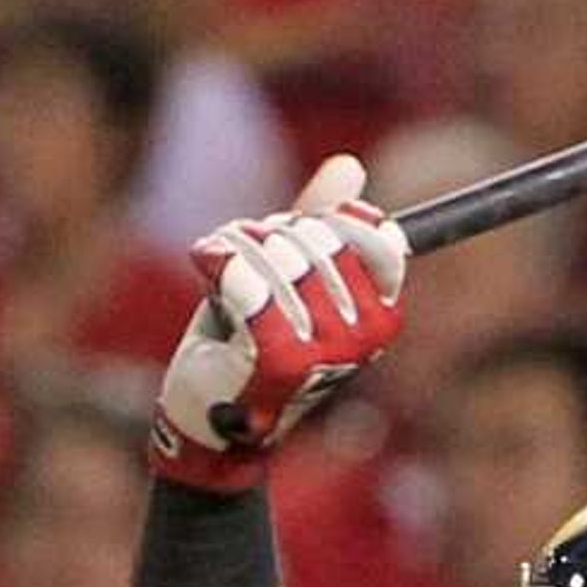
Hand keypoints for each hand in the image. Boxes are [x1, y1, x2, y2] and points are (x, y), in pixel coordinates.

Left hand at [152, 155, 408, 489]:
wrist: (208, 422)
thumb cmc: (249, 348)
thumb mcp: (289, 277)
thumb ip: (319, 223)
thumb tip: (349, 165)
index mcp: (380, 318)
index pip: (380, 238)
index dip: (331, 220)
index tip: (294, 236)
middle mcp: (363, 338)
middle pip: (322, 236)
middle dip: (273, 234)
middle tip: (248, 262)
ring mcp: (325, 351)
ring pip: (280, 251)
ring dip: (239, 247)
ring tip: (224, 272)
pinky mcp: (278, 358)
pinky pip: (247, 276)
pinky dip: (218, 259)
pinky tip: (207, 267)